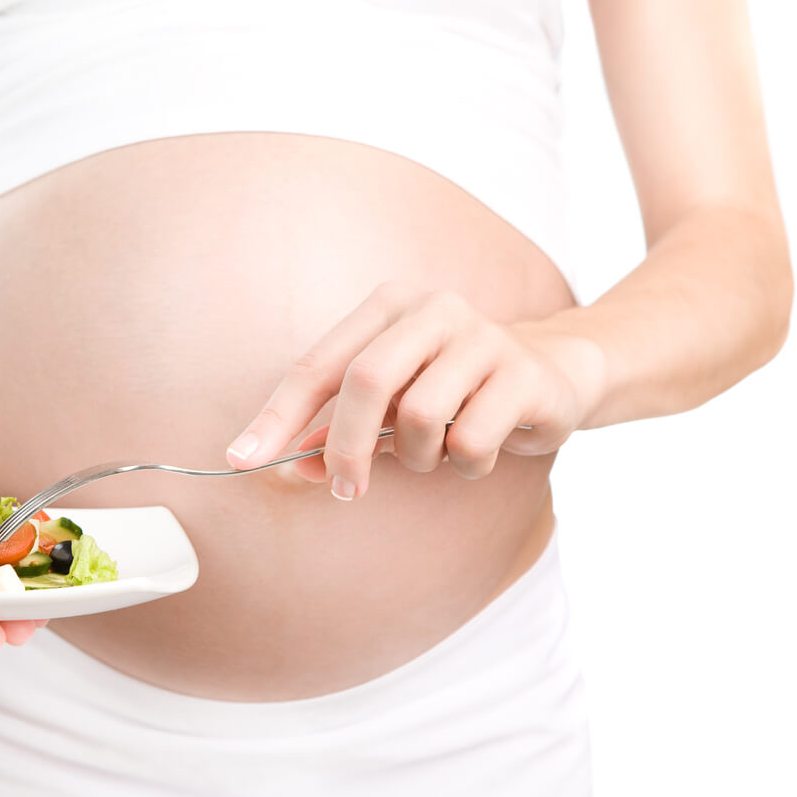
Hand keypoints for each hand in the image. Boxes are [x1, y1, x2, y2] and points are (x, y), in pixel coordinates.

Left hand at [225, 282, 603, 496]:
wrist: (554, 373)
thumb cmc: (453, 389)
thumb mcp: (393, 401)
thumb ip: (341, 426)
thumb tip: (290, 466)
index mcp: (389, 306)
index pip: (319, 364)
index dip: (278, 415)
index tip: (243, 459)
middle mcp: (434, 310)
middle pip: (366, 381)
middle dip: (345, 447)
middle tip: (345, 491)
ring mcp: (484, 338)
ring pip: (420, 417)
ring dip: (417, 457)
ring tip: (433, 452)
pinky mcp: (524, 376)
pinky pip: (470, 441)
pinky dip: (464, 464)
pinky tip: (478, 451)